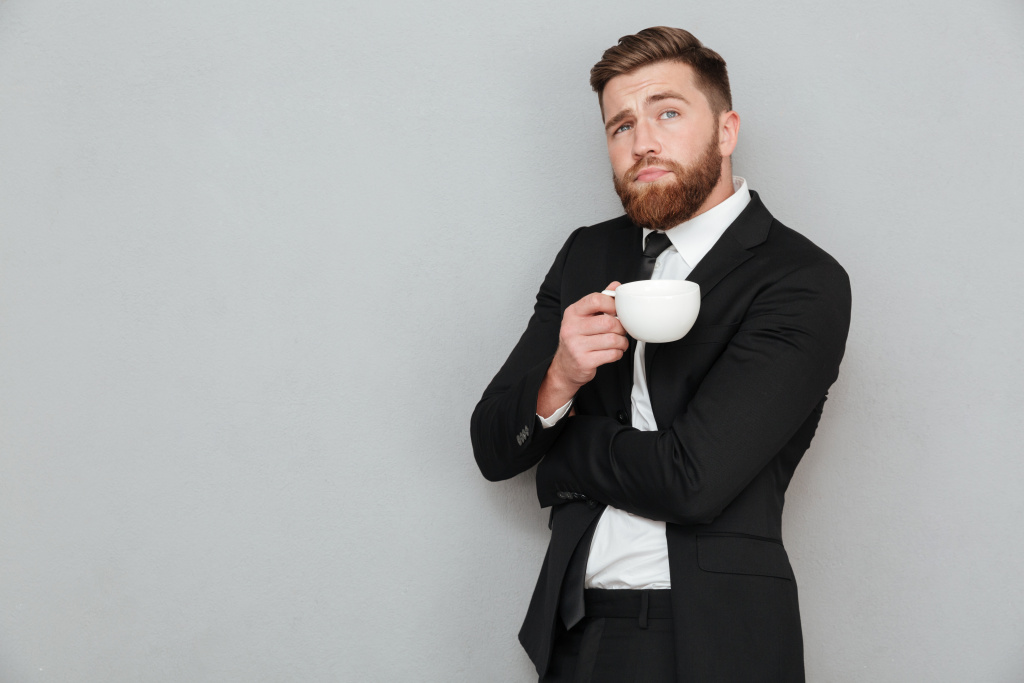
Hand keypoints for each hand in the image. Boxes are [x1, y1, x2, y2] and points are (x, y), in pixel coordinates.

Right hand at [537, 282, 627, 415]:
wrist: (565, 366)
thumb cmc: (578, 339)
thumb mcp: (584, 317)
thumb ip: (599, 301)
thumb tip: (615, 286)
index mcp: (572, 313)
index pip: (595, 300)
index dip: (612, 304)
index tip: (617, 311)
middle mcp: (571, 328)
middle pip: (608, 322)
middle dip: (621, 327)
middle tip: (621, 330)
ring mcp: (576, 345)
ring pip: (612, 339)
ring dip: (622, 342)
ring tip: (619, 342)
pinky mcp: (584, 361)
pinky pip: (611, 354)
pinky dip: (618, 353)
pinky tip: (614, 351)